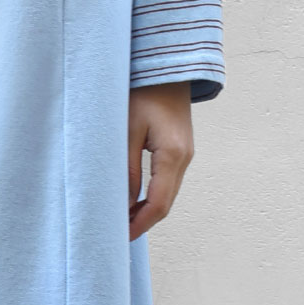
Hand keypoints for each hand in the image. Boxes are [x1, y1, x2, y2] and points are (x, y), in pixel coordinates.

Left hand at [128, 82, 193, 240]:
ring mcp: (186, 154)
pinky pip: (168, 181)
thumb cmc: (144, 92)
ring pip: (167, 194)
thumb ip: (126, 170)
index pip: (158, 204)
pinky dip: (152, 196)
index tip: (121, 238)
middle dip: (142, 222)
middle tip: (117, 235)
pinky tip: (134, 200)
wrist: (167, 66)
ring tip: (122, 220)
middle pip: (166, 204)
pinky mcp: (180, 149)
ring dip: (147, 210)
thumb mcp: (127, 131)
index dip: (139, 225)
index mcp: (172, 155)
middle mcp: (184, 158)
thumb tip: (125, 204)